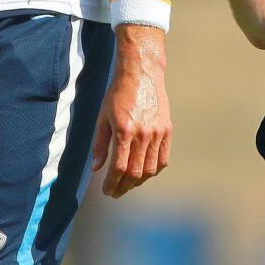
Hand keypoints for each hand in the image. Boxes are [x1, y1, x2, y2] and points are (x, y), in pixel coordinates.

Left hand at [92, 25, 170, 197]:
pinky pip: (163, 158)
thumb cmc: (118, 94)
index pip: (119, 168)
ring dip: (138, 182)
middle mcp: (143, 134)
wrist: (141, 73)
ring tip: (128, 184)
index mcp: (124, 131)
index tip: (106, 190)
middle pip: (135, 173)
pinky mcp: (167, 129)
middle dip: (123, 187)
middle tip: (115, 192)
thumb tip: (97, 168)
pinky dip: (154, 170)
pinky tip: (145, 173)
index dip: (112, 184)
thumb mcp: (103, 117)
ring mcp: (158, 132)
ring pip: (150, 169)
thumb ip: (100, 144)